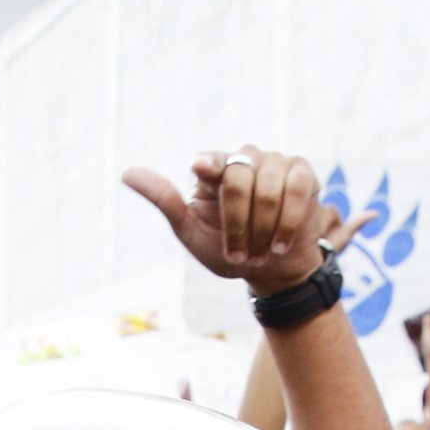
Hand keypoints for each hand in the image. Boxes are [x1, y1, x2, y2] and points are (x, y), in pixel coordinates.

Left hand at [121, 145, 355, 298]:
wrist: (273, 271)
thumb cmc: (231, 251)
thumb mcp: (192, 233)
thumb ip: (166, 202)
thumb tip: (127, 172)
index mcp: (215, 171)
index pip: (209, 160)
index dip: (208, 164)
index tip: (202, 171)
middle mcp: (245, 159)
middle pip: (238, 178)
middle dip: (239, 224)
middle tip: (240, 254)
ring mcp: (275, 162)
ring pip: (269, 188)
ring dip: (263, 229)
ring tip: (261, 252)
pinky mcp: (303, 173)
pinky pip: (297, 189)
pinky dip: (288, 222)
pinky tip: (281, 243)